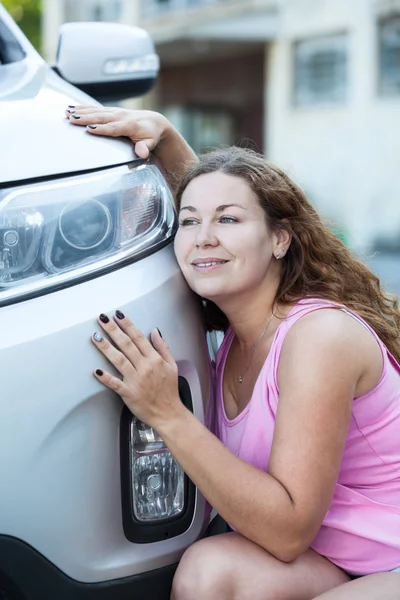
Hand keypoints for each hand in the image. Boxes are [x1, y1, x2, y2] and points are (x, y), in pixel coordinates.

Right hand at [65, 105, 169, 158]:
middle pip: (101, 117)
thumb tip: (142, 153)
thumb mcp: (150, 143)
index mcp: (129, 125)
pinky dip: (83, 108)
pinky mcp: (111, 110)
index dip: (102, 129)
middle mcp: (120, 116)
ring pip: (96, 111)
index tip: (90, 129)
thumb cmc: (151, 135)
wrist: (154, 121)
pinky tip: (71, 108)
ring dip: (81, 111)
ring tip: (67, 112)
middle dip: (86, 118)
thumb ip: (145, 148)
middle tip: (72, 118)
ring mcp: (115, 112)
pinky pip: (95, 108)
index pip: (113, 127)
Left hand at [91, 311, 183, 430]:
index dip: (127, 325)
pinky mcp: (128, 393)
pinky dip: (106, 377)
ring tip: (95, 336)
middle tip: (102, 319)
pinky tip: (96, 370)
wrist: (169, 413)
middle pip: (126, 344)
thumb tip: (155, 331)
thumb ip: (163, 347)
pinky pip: (115, 384)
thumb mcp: (172, 365)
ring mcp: (136, 380)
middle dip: (113, 330)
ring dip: (106, 347)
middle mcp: (145, 367)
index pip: (139, 337)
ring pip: (119, 360)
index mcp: (154, 359)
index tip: (118, 315)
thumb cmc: (169, 391)